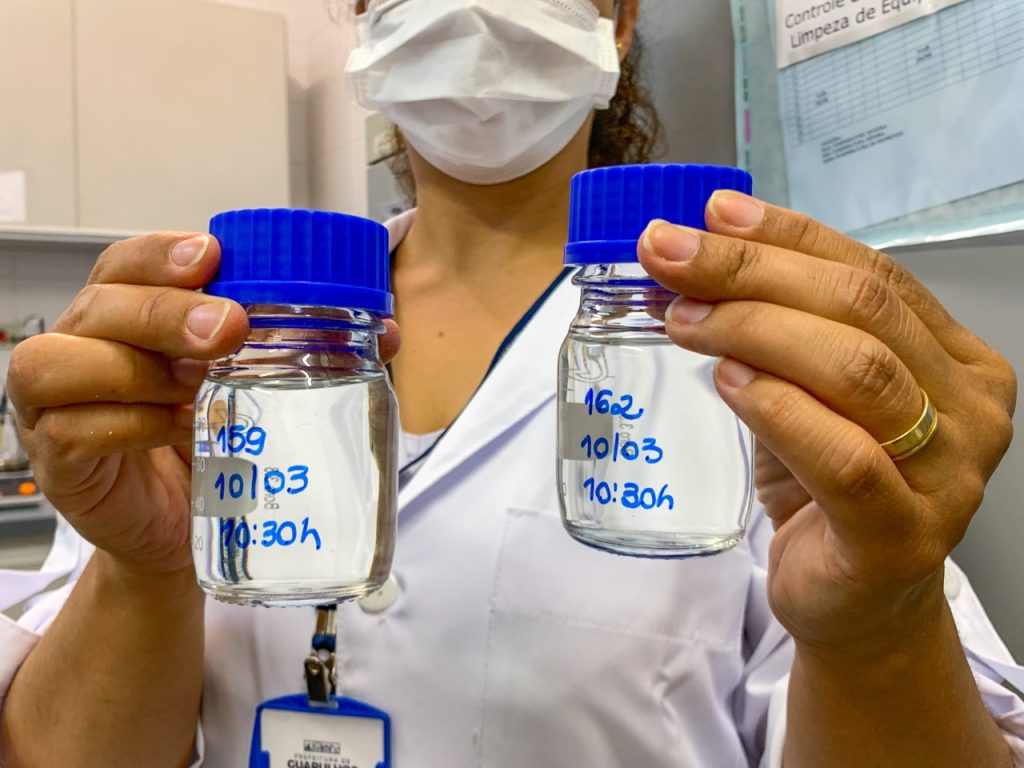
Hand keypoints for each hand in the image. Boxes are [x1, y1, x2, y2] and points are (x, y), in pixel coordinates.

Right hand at [6, 234, 400, 576]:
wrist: (184, 531)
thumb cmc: (214, 448)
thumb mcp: (258, 390)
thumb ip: (307, 353)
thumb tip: (385, 333)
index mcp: (129, 317)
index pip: (128, 264)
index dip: (163, 254)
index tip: (212, 255)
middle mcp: (84, 349)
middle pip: (100, 304)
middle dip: (166, 310)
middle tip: (231, 327)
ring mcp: (57, 406)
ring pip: (61, 361)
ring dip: (140, 367)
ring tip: (200, 383)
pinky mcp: (60, 461)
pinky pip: (75, 429)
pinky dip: (131, 424)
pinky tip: (179, 428)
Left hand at [638, 194, 1016, 652]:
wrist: (849, 602)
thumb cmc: (827, 491)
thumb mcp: (806, 395)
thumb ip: (778, 331)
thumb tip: (702, 253)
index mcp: (955, 361)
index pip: (875, 274)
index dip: (790, 237)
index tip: (714, 214)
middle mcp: (970, 411)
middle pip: (863, 310)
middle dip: (754, 271)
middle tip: (673, 255)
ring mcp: (949, 476)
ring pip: (857, 371)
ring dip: (756, 329)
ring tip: (686, 318)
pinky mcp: (903, 536)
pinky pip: (845, 457)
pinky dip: (778, 408)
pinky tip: (728, 382)